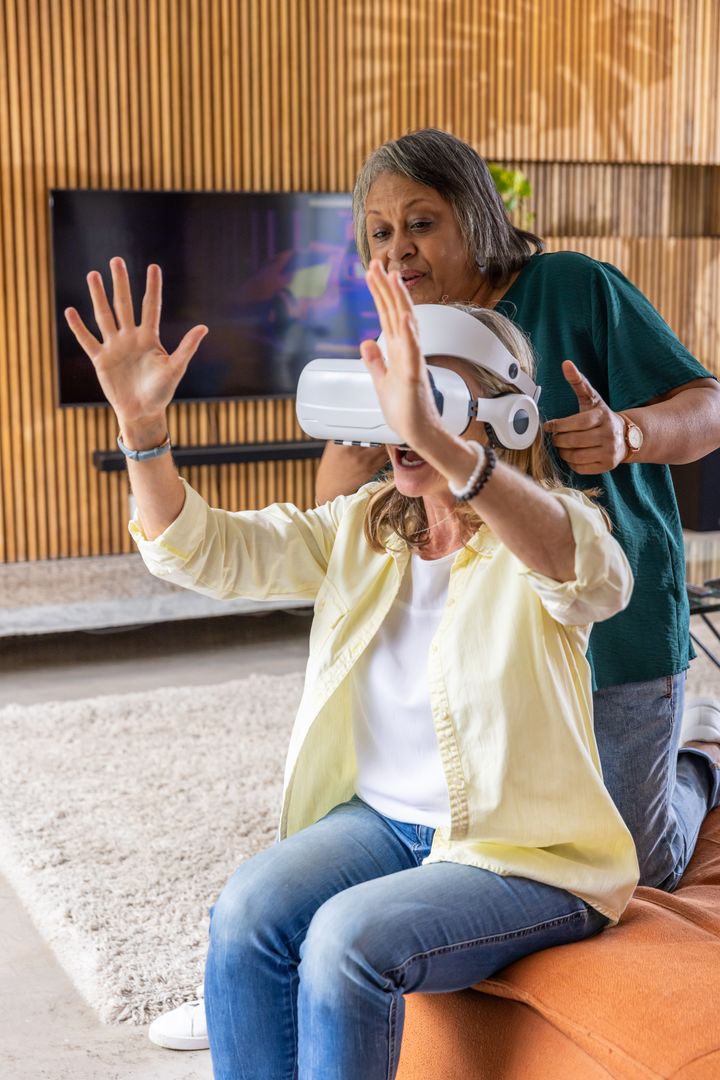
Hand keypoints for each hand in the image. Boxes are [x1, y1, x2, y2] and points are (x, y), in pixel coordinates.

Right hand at [64, 258, 207, 429]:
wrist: (142, 412)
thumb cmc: (161, 392)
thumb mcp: (175, 369)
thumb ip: (186, 348)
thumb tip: (204, 327)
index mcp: (150, 338)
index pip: (151, 307)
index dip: (152, 288)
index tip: (153, 267)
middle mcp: (131, 338)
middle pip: (124, 305)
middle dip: (121, 283)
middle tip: (116, 260)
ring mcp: (115, 347)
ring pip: (104, 317)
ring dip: (98, 296)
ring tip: (92, 275)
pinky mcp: (101, 360)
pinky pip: (87, 341)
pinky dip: (78, 327)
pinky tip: (70, 311)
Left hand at [359, 260, 442, 448]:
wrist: (418, 434)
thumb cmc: (405, 411)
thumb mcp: (381, 381)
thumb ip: (374, 361)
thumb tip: (365, 342)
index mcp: (397, 350)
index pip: (387, 314)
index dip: (380, 293)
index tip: (372, 272)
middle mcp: (406, 351)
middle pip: (395, 312)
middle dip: (386, 287)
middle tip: (376, 263)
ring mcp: (411, 361)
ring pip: (405, 324)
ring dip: (399, 300)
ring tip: (392, 278)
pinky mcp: (413, 377)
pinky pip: (412, 352)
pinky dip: (409, 334)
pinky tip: (405, 317)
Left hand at [543, 360, 626, 473]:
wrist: (628, 436)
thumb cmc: (603, 417)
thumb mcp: (592, 398)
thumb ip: (578, 382)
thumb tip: (566, 363)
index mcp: (603, 416)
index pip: (575, 423)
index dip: (557, 426)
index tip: (548, 426)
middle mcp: (608, 434)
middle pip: (572, 441)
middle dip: (558, 440)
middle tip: (555, 437)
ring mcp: (609, 451)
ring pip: (575, 456)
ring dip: (563, 452)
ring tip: (562, 446)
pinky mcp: (607, 465)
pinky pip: (580, 468)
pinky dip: (571, 463)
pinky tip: (572, 455)